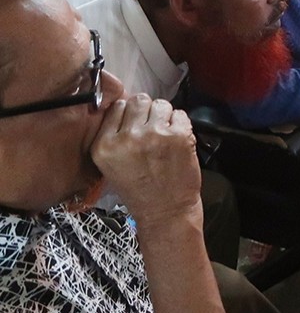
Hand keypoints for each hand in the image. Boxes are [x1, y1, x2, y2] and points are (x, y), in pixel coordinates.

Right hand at [91, 95, 200, 226]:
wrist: (165, 212)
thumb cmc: (140, 190)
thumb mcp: (111, 164)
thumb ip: (114, 134)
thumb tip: (127, 104)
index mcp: (104, 145)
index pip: (118, 106)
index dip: (130, 112)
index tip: (137, 123)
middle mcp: (127, 137)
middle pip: (139, 100)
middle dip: (147, 111)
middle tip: (153, 128)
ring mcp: (154, 135)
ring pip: (161, 104)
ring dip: (165, 116)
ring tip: (165, 136)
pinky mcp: (179, 136)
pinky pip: (180, 114)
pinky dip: (181, 124)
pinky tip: (177, 142)